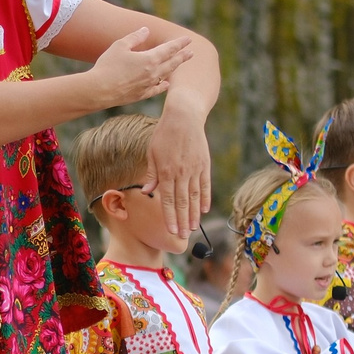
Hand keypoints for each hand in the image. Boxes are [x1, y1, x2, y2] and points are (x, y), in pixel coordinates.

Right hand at [87, 26, 195, 108]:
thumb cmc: (107, 66)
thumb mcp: (120, 46)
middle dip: (182, 57)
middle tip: (191, 53)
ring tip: (179, 65)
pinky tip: (166, 84)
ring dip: (173, 69)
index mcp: (149, 59)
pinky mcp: (140, 95)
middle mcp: (153, 73)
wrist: (98, 90)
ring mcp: (148, 86)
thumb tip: (146, 30)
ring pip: (165, 76)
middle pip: (172, 63)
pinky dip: (163, 86)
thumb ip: (135, 37)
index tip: (188, 39)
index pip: (169, 49)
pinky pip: (156, 90)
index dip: (179, 44)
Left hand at [145, 107, 211, 245]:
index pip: (168, 201)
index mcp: (166, 172)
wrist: (184, 116)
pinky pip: (205, 185)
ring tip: (193, 228)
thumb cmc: (164, 134)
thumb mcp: (152, 153)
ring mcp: (195, 170)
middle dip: (182, 222)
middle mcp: (181, 173)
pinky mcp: (204, 164)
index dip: (170, 217)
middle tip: (182, 237)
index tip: (171, 231)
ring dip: (194, 214)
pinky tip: (204, 210)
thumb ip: (152, 174)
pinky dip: (205, 198)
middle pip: (182, 203)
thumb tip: (147, 192)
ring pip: (195, 197)